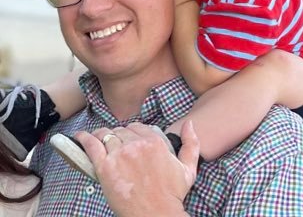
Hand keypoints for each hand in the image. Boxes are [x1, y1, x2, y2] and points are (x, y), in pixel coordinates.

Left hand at [75, 121, 198, 216]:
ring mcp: (120, 155)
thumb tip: (190, 124)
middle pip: (121, 130)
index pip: (137, 126)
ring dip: (102, 136)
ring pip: (106, 135)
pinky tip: (80, 137)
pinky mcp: (105, 168)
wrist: (156, 215)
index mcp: (155, 141)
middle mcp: (136, 144)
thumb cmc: (172, 194)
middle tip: (116, 146)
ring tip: (98, 140)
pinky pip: (92, 146)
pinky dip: (85, 139)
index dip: (132, 132)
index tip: (129, 139)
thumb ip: (191, 143)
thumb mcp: (188, 168)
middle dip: (118, 135)